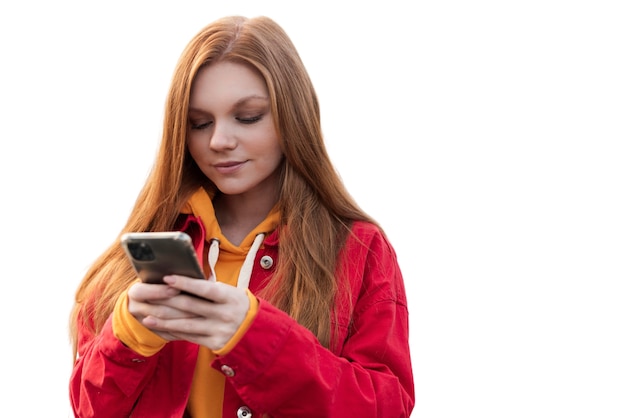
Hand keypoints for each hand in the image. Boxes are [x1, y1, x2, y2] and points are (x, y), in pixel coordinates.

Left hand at [127, 275, 250, 349]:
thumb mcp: (230, 293)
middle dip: (166, 301)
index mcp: (229, 297)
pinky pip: (189, 337)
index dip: (185, 283)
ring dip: (164, 321)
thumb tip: (181, 282)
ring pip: (185, 324)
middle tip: (148, 296)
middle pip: (190, 307)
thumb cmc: (237, 305)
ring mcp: (219, 330)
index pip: (204, 289)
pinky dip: (173, 333)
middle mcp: (224, 314)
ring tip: (147, 317)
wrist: (255, 331)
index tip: (167, 278)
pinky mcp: (214, 343)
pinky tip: (161, 329)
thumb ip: (209, 289)